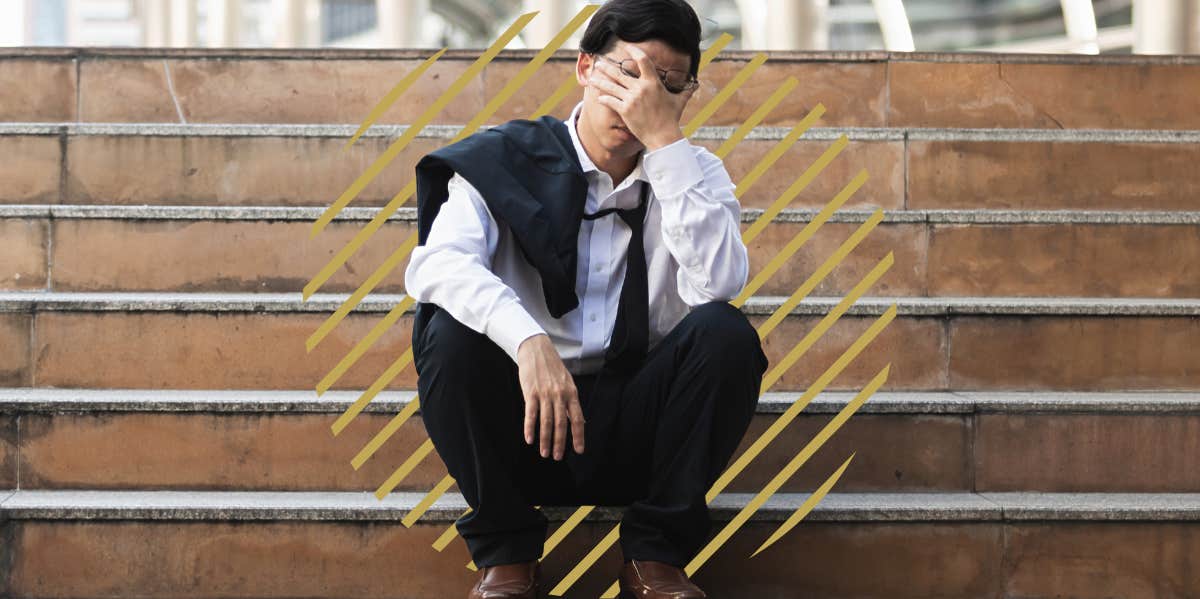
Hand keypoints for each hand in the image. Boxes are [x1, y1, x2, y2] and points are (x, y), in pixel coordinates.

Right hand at [516, 334, 585, 459]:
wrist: (536, 349)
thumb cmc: (552, 367)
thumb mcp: (567, 382)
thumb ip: (571, 402)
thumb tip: (578, 420)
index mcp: (571, 393)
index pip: (577, 418)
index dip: (578, 436)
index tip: (579, 450)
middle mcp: (560, 395)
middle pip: (561, 424)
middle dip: (560, 443)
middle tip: (557, 457)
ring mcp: (545, 394)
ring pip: (546, 421)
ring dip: (545, 439)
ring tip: (544, 453)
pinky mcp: (531, 392)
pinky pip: (531, 414)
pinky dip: (530, 428)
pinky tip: (529, 439)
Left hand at [587, 45, 695, 150]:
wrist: (663, 136)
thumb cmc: (671, 119)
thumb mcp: (679, 102)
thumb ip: (686, 92)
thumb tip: (696, 85)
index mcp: (653, 82)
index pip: (642, 60)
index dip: (634, 51)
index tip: (628, 47)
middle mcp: (641, 88)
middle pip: (620, 73)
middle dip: (608, 68)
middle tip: (600, 63)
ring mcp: (631, 99)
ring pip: (612, 86)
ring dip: (600, 81)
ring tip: (593, 77)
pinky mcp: (625, 110)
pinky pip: (611, 101)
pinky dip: (604, 98)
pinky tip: (598, 96)